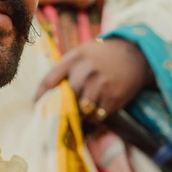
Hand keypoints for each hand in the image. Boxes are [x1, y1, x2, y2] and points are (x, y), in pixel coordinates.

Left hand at [36, 38, 152, 119]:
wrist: (134, 55)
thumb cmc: (102, 56)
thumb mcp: (81, 54)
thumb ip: (65, 69)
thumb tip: (46, 94)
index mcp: (74, 59)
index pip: (50, 79)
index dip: (41, 95)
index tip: (37, 104)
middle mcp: (86, 72)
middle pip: (66, 99)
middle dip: (63, 108)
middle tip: (62, 114)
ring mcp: (101, 86)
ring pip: (82, 110)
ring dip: (81, 115)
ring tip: (82, 113)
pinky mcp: (114, 98)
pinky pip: (98, 115)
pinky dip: (95, 117)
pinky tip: (97, 111)